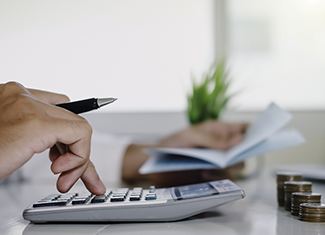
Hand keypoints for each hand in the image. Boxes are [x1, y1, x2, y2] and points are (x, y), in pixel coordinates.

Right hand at [0, 82, 105, 194]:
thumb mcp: (12, 140)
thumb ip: (34, 136)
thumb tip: (62, 149)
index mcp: (13, 97)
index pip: (58, 107)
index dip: (67, 135)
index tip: (68, 156)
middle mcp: (22, 96)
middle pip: (70, 119)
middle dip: (78, 151)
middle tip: (69, 175)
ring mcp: (29, 106)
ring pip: (78, 126)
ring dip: (79, 158)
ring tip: (64, 178)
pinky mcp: (37, 123)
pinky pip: (80, 133)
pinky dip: (79, 157)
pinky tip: (60, 172)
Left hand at [122, 120, 246, 185]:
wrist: (157, 164)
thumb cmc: (172, 144)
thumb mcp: (192, 137)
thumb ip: (215, 139)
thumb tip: (238, 140)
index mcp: (217, 130)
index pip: (241, 128)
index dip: (252, 131)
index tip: (259, 137)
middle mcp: (220, 145)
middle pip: (243, 149)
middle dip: (241, 153)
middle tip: (232, 157)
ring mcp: (217, 160)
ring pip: (236, 165)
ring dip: (229, 167)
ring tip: (212, 167)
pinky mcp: (211, 174)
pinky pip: (224, 176)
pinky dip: (218, 176)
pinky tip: (204, 173)